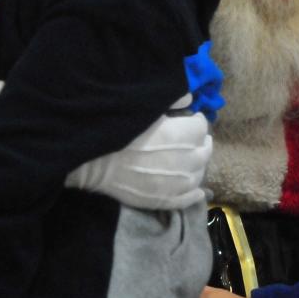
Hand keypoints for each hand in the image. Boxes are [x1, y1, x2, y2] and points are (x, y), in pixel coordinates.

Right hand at [65, 113, 211, 209]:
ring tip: (191, 160)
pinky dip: (195, 193)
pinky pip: (188, 199)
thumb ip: (171, 101)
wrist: (93, 161)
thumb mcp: (144, 107)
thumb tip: (188, 98)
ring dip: (198, 165)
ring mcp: (177, 183)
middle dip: (201, 141)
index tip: (189, 119)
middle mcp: (185, 160)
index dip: (195, 121)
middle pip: (205, 150)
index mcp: (181, 135)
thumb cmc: (117, 130)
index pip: (201, 126)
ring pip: (199, 174)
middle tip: (193, 138)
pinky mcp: (165, 200)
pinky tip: (198, 190)